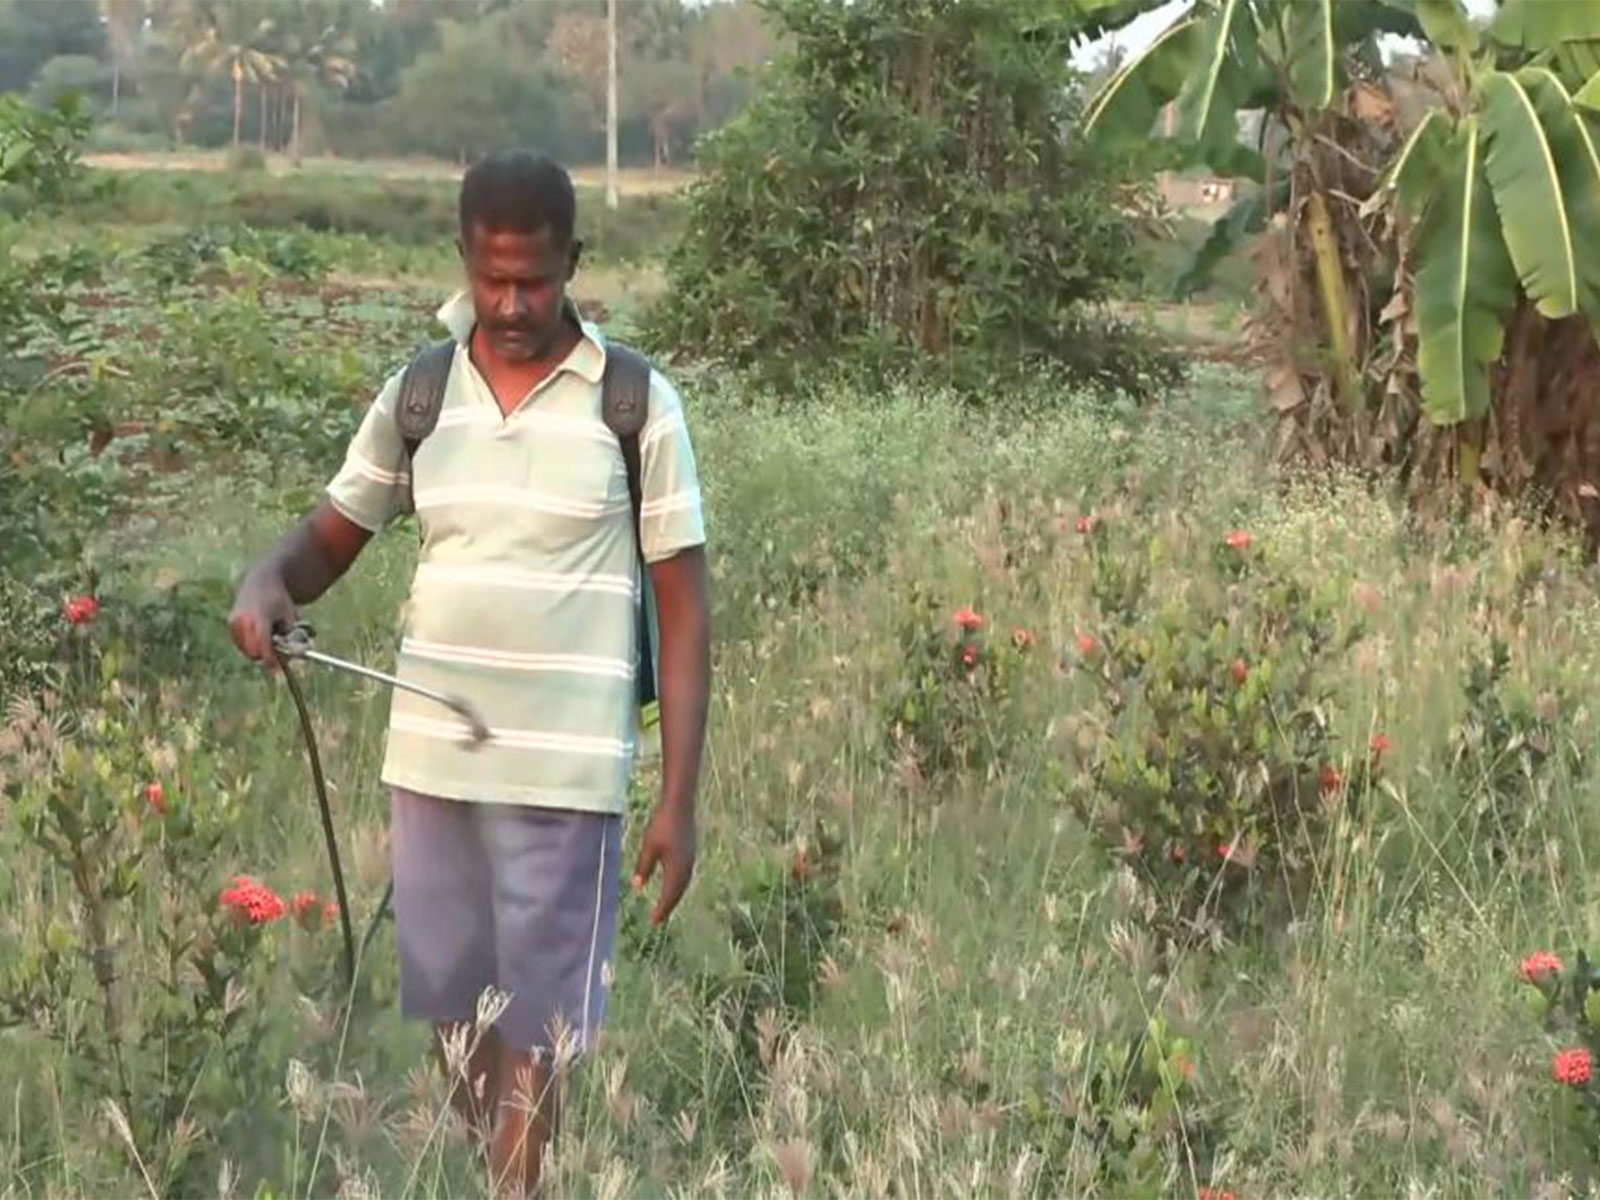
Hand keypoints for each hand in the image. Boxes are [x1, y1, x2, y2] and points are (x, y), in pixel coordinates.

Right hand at [227, 569, 297, 669]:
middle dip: (265, 657)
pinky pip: (241, 644)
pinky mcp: (230, 624)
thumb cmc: (279, 600)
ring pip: (246, 649)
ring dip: (258, 651)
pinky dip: (250, 645)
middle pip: (252, 651)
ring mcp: (234, 622)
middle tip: (278, 656)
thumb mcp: (290, 615)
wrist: (260, 582)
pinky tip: (259, 632)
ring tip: (269, 636)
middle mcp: (244, 619)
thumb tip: (297, 655)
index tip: (275, 670)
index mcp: (261, 616)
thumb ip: (292, 635)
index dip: (269, 659)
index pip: (263, 643)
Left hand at [631, 802, 695, 926]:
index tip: (653, 923)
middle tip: (658, 920)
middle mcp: (687, 867)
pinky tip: (672, 884)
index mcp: (677, 869)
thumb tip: (638, 887)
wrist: (680, 805)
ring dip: (674, 897)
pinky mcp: (690, 852)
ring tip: (665, 906)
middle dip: (668, 907)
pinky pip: (685, 875)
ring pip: (682, 884)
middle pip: (678, 893)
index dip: (661, 910)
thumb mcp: (648, 847)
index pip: (669, 896)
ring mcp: (690, 859)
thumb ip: (643, 868)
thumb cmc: (662, 825)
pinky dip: (677, 885)